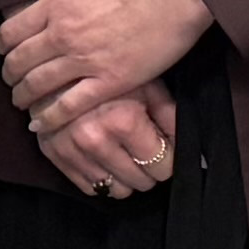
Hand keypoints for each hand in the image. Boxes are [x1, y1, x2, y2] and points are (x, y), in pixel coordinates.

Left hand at [0, 0, 210, 142]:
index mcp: (56, 4)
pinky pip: (68, 106)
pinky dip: (49, 118)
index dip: (4, 48)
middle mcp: (62, 33)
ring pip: (37, 86)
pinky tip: (40, 125)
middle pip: (19, 62)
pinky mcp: (109, 81)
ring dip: (24, 98)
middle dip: (10, 76)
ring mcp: (84, 58)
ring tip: (22, 104)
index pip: (11, 32)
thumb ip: (66, 3)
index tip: (8, 55)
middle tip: (13, 84)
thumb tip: (53, 14)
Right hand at [37, 79, 181, 197]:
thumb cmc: (112, 67)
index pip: (163, 166)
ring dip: (125, 176)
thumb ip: (170, 118)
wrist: (58, 58)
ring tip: (124, 153)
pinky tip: (104, 158)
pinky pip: (87, 187)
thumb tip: (195, 152)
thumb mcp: (148, 84)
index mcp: (123, 121)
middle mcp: (95, 140)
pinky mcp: (53, 154)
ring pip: (115, 190)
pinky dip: (100, 177)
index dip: (169, 157)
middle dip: (148, 168)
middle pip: (141, 182)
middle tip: (144, 147)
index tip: (164, 146)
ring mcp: (71, 150)